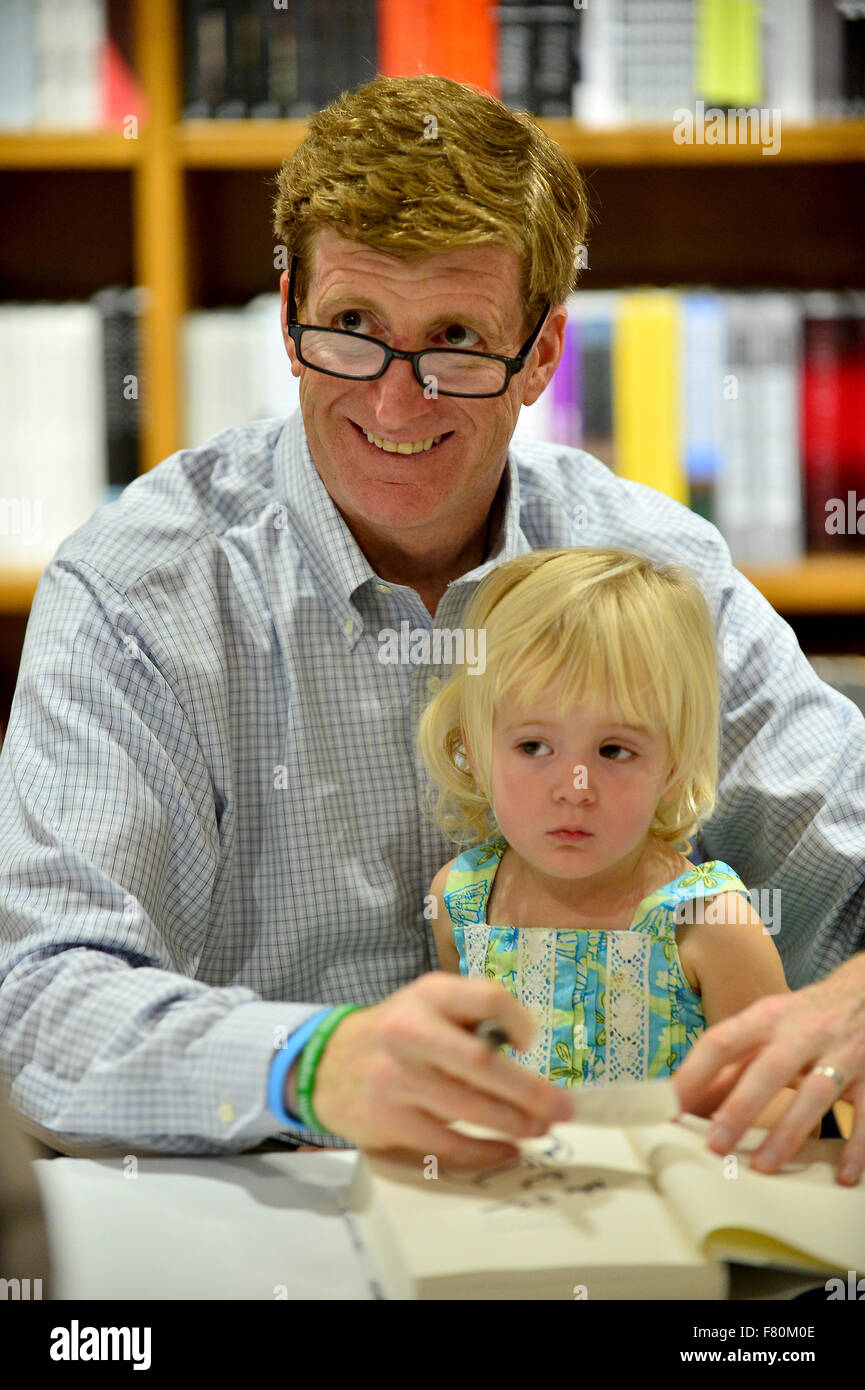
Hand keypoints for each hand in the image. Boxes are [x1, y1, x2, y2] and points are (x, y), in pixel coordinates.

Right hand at [296, 973, 572, 1169]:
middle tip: (564, 1109)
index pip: (486, 999)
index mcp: (428, 995)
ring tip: (541, 1129)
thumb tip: (523, 1051)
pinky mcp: (388, 1120)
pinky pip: (448, 1142)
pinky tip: (507, 1149)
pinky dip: (484, 1150)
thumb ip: (469, 1015)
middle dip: (531, 1091)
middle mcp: (410, 1032)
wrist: (327, 1064)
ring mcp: (396, 1079)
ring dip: (514, 1123)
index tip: (532, 1043)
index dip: (518, 1021)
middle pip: (483, 1063)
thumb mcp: (426, 1003)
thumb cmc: (397, 1033)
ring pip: (470, 1109)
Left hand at [673, 953, 864, 1184]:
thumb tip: (686, 1101)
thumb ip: (731, 1064)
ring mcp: (841, 1053)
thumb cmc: (804, 1018)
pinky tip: (843, 1174)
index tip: (671, 1106)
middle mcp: (802, 1032)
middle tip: (716, 1144)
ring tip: (765, 1166)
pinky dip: (857, 1146)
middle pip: (768, 1069)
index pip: (722, 1042)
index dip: (694, 1073)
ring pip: (816, 1092)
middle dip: (740, 1107)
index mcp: (766, 1018)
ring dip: (789, 1131)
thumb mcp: (766, 1028)